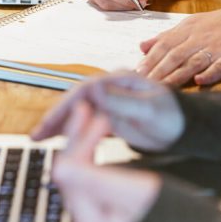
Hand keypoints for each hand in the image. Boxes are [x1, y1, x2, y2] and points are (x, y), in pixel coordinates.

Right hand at [32, 71, 183, 152]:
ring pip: (76, 112)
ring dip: (57, 124)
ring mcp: (108, 103)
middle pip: (75, 101)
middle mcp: (110, 89)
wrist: (183, 129)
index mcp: (120, 81)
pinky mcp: (108, 118)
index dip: (67, 105)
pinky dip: (68, 131)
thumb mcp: (150, 109)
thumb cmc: (172, 117)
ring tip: (38, 139)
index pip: (86, 90)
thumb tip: (94, 88)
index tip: (54, 121)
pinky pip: (83, 123)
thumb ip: (123, 100)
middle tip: (37, 135)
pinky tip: (54, 141)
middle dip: (55, 117)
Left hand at [52, 101, 160, 221]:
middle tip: (89, 108)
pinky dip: (93, 154)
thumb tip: (60, 167)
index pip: (69, 172)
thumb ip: (96, 181)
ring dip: (84, 143)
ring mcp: (98, 219)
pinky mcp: (107, 212)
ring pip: (79, 172)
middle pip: (71, 172)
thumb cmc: (179, 217)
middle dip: (78, 138)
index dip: (78, 138)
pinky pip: (91, 177)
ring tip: (96, 118)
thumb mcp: (138, 192)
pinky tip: (101, 138)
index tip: (96, 114)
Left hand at [137, 8, 220, 85]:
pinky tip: (199, 81)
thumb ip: (165, 37)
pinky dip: (210, 74)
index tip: (137, 73)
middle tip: (145, 85)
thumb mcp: (190, 25)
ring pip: (193, 62)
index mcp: (187, 30)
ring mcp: (215, 48)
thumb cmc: (215, 26)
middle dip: (159, 70)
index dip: (151, 59)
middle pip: (175, 55)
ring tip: (163, 88)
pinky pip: (219, 67)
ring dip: (178, 76)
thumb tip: (141, 46)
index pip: (164, 45)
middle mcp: (199, 38)